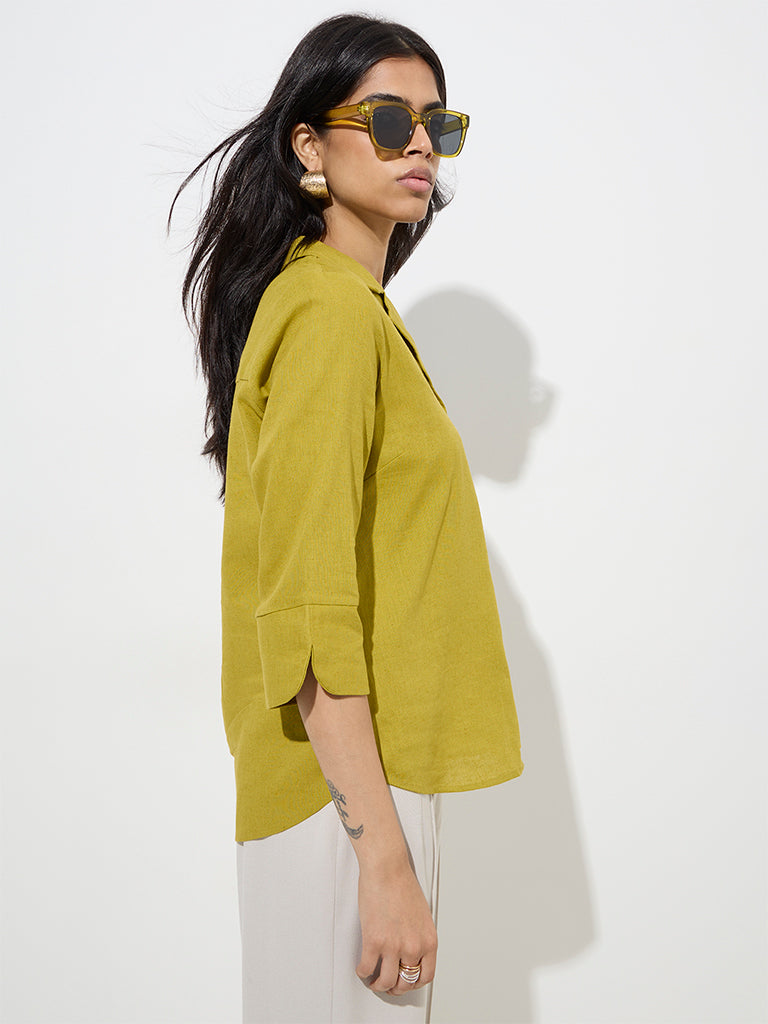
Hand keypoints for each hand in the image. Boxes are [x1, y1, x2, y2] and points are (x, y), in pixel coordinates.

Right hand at [355, 858, 436, 994]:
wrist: (387, 869)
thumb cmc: (403, 884)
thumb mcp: (422, 915)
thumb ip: (419, 936)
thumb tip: (412, 952)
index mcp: (428, 941)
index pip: (426, 976)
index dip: (414, 984)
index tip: (406, 982)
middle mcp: (413, 946)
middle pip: (405, 983)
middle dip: (395, 988)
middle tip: (387, 985)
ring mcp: (393, 946)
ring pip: (386, 982)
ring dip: (378, 985)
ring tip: (373, 980)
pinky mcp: (374, 941)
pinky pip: (367, 968)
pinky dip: (363, 972)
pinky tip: (362, 968)